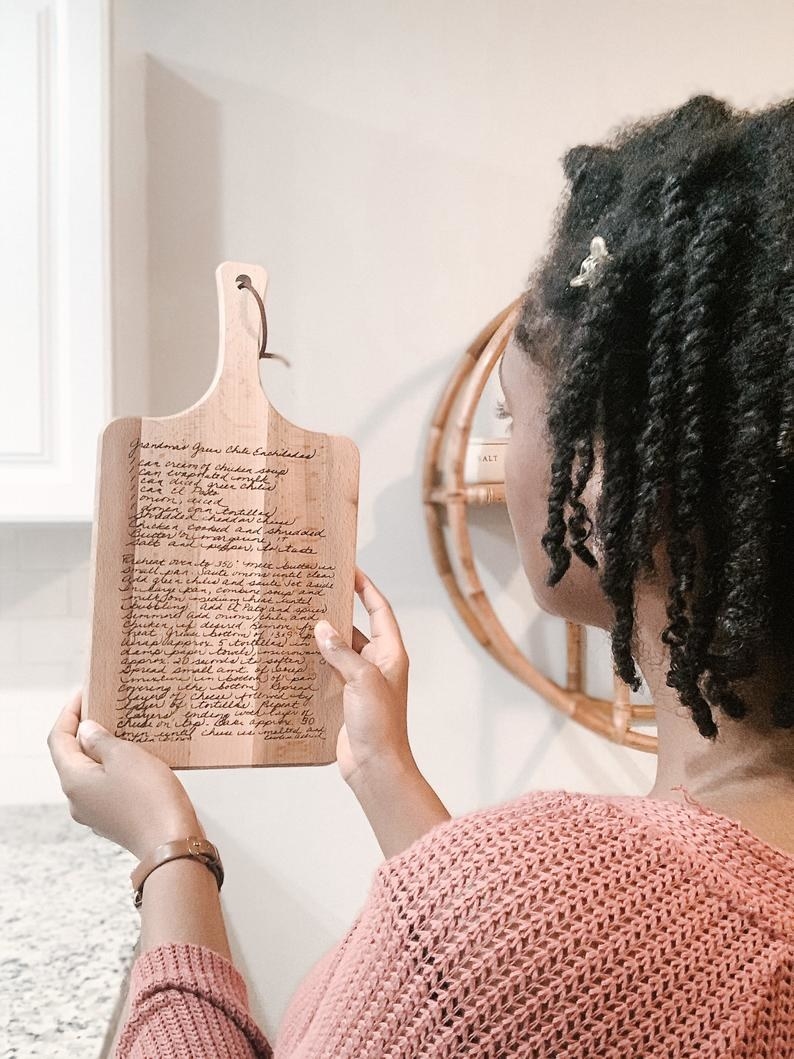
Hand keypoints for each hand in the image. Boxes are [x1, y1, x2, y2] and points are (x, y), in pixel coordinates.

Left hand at [47, 690, 200, 859]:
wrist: (172, 843)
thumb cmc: (150, 800)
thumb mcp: (125, 756)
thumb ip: (101, 740)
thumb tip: (87, 731)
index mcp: (74, 781)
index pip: (58, 739)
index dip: (69, 714)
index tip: (84, 694)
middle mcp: (79, 799)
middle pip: (73, 756)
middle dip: (87, 730)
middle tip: (106, 707)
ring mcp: (97, 812)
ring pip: (93, 772)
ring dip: (105, 749)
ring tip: (126, 730)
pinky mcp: (116, 818)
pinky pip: (110, 786)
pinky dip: (118, 768)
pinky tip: (139, 759)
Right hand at [315, 566, 413, 788]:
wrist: (375, 767)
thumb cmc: (379, 724)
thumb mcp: (362, 680)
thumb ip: (342, 652)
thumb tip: (322, 627)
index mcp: (390, 654)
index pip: (380, 611)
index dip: (366, 588)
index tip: (350, 570)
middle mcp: (377, 664)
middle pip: (356, 628)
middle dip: (337, 612)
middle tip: (314, 593)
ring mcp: (360, 683)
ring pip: (339, 651)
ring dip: (322, 639)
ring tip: (297, 620)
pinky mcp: (345, 699)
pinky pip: (328, 673)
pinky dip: (314, 663)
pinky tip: (294, 655)